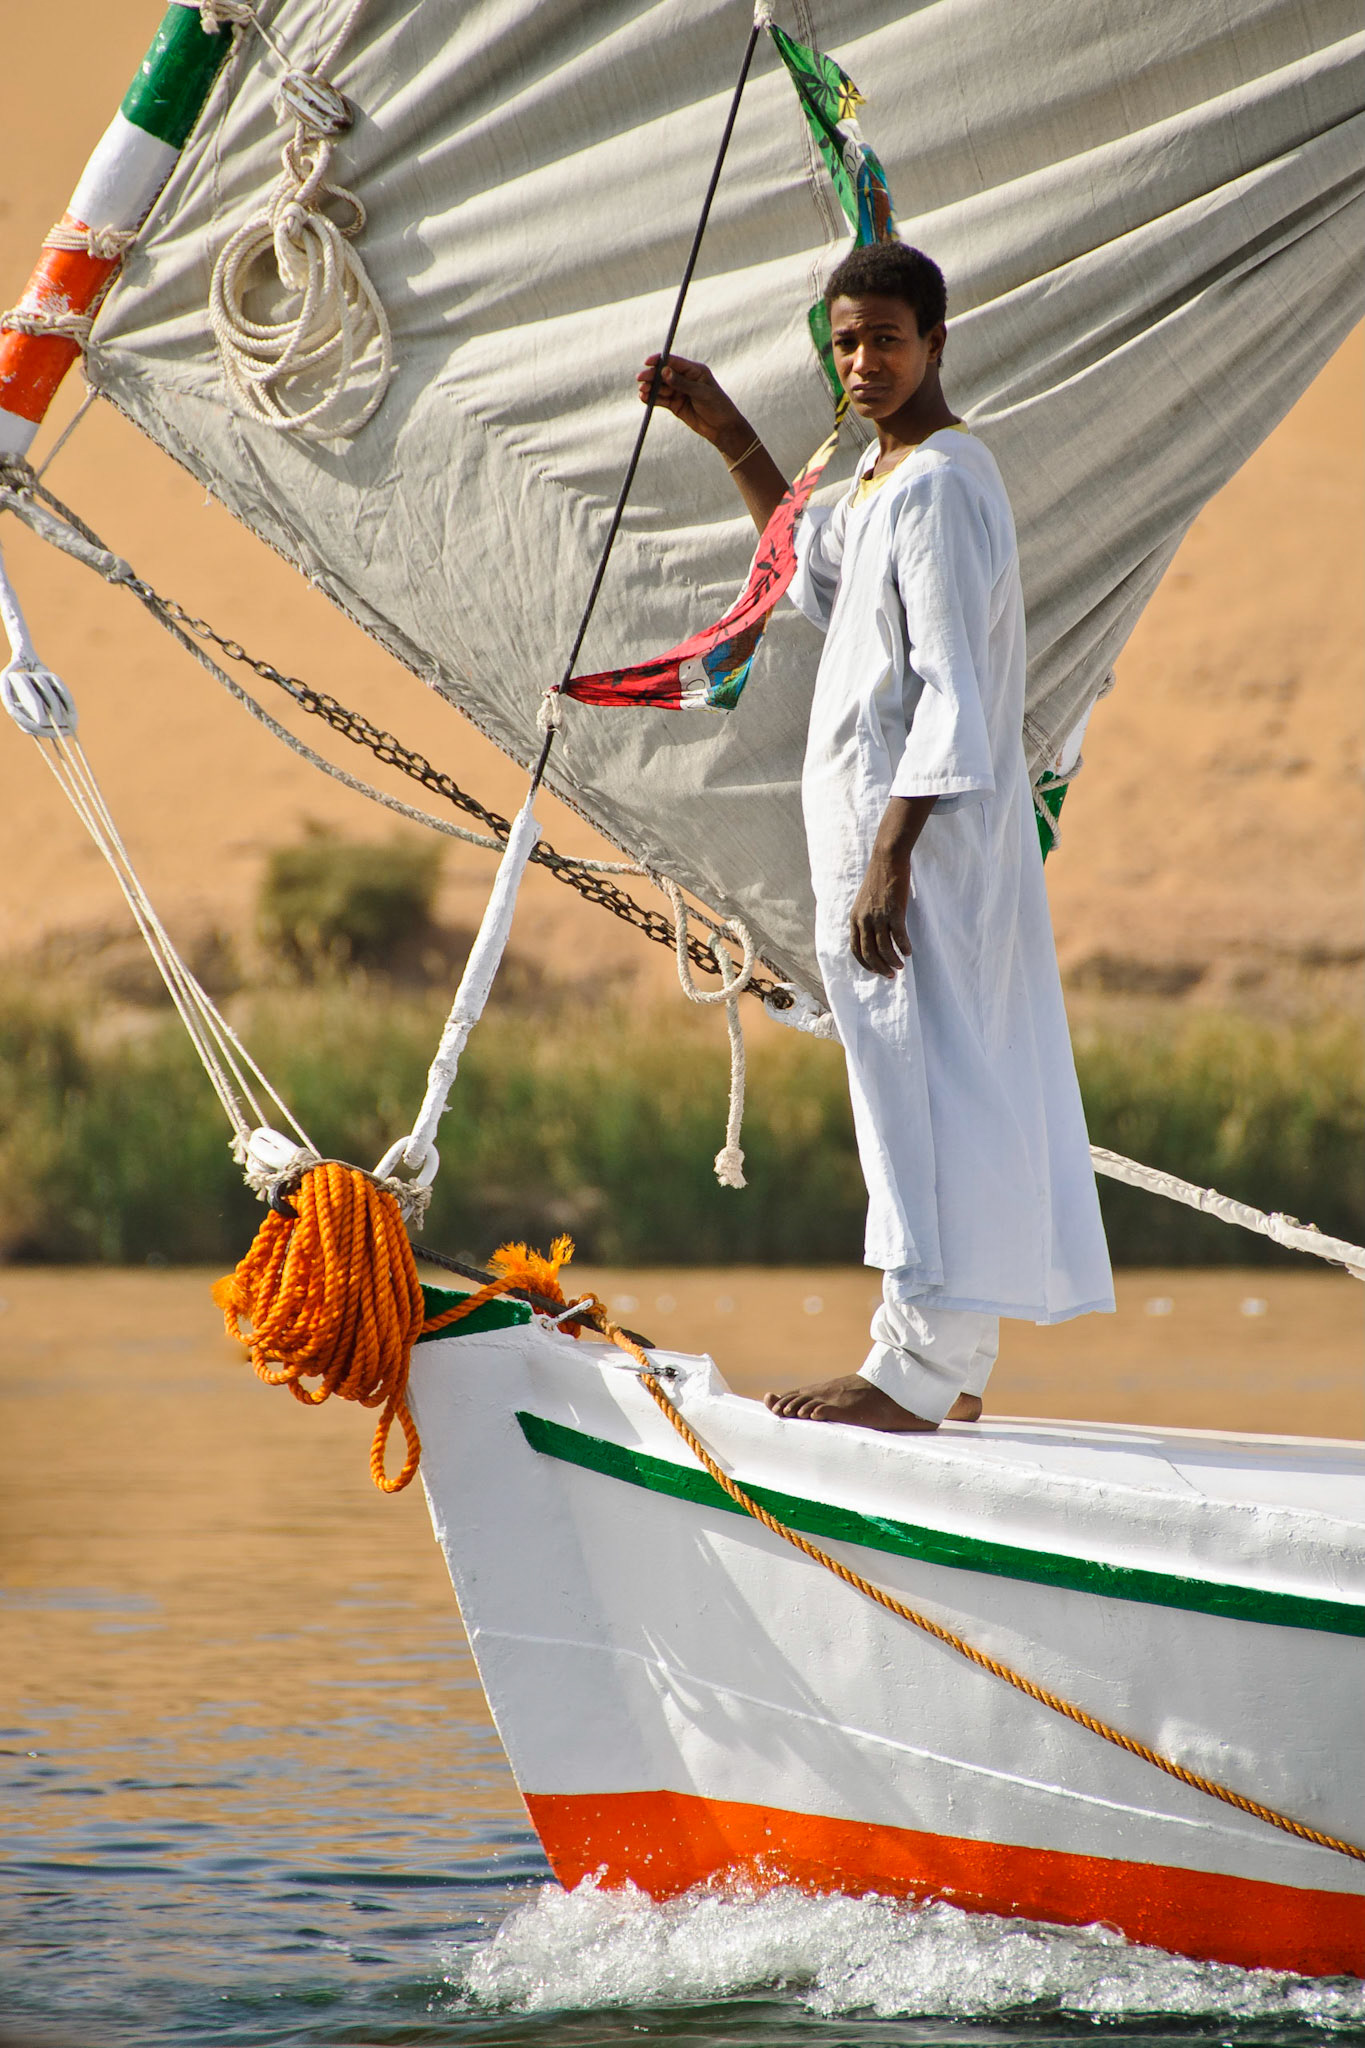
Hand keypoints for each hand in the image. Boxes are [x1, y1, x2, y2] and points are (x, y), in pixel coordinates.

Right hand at [637, 352, 746, 448]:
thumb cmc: (717, 406)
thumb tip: (664, 371)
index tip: (647, 362)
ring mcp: (679, 392)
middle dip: (652, 376)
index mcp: (694, 371)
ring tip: (642, 391)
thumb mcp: (701, 393)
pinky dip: (652, 399)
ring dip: (650, 388)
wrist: (723, 429)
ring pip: (661, 387)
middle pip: (664, 374)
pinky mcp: (675, 405)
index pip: (674, 362)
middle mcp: (685, 379)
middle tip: (640, 378)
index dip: (659, 361)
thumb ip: (682, 383)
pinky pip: (661, 400)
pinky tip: (644, 398)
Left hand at [848, 796, 936, 975]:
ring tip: (901, 966)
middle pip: (869, 953)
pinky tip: (909, 952)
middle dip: (880, 967)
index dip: (866, 963)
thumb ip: (866, 918)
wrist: (887, 859)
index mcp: (855, 918)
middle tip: (891, 975)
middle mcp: (863, 920)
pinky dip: (904, 947)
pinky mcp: (894, 911)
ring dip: (893, 960)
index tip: (876, 971)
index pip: (856, 949)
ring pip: (884, 948)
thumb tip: (874, 935)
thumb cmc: (879, 880)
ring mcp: (878, 916)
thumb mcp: (865, 902)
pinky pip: (899, 936)